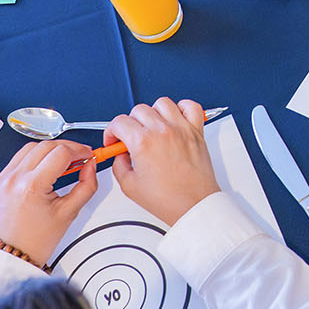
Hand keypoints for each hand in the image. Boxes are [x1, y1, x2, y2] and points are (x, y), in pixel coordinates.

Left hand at [0, 140, 98, 264]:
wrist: (11, 255)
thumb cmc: (35, 241)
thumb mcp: (69, 213)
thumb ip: (86, 186)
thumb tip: (90, 166)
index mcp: (31, 186)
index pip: (61, 153)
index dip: (79, 151)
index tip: (87, 155)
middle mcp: (14, 178)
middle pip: (47, 145)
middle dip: (68, 147)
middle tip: (80, 157)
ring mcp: (4, 178)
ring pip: (32, 147)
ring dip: (50, 149)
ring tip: (63, 162)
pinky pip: (19, 158)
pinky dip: (35, 157)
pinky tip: (45, 167)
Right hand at [108, 98, 220, 226]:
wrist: (194, 205)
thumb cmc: (168, 199)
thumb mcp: (129, 186)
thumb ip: (119, 165)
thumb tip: (120, 155)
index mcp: (144, 142)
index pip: (119, 122)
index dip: (112, 132)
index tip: (114, 141)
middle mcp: (163, 130)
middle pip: (139, 110)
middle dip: (130, 124)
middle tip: (131, 138)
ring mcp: (181, 128)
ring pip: (162, 103)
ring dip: (153, 113)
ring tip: (152, 128)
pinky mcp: (196, 131)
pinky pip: (190, 106)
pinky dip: (181, 108)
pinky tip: (175, 120)